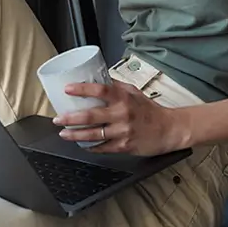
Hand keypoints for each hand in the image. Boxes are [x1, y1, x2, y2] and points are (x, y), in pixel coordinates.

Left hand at [53, 81, 186, 155]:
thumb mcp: (134, 92)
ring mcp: (122, 132)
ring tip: (64, 133)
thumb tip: (96, 79)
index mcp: (124, 98)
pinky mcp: (124, 146)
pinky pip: (102, 148)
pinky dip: (90, 147)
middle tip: (58, 119)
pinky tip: (82, 145)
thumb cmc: (150, 110)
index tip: (67, 89)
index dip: (81, 89)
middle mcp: (122, 114)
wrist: (169, 130)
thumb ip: (116, 87)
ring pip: (93, 135)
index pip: (100, 90)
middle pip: (91, 116)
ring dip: (75, 135)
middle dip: (70, 118)